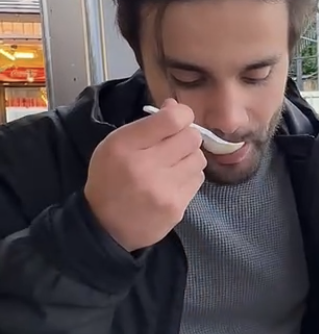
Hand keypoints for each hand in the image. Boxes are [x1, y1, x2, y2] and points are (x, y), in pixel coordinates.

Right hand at [84, 98, 205, 251]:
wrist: (105, 227)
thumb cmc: (110, 178)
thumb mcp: (116, 144)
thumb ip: (147, 124)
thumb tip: (175, 106)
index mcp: (125, 146)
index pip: (172, 119)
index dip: (181, 114)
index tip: (176, 120)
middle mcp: (144, 167)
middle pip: (192, 137)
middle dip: (186, 137)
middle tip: (173, 146)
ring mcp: (162, 190)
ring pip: (199, 158)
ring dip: (189, 158)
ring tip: (172, 166)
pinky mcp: (176, 208)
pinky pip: (198, 180)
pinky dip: (189, 177)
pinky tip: (172, 183)